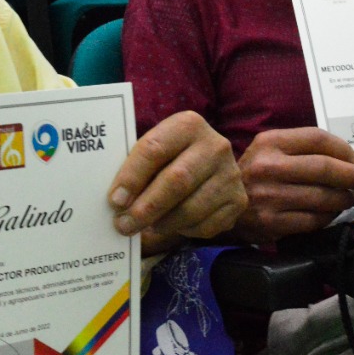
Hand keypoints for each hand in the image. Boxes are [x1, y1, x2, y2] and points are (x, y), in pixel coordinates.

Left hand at [108, 112, 245, 255]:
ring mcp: (231, 174)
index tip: (114, 200)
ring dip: (162, 223)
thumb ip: (137, 167)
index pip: (154, 149)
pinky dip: (184, 230)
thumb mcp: (155, 150)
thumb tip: (117, 201)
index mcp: (188, 125)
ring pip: (191, 208)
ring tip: (145, 227)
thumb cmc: (170, 158)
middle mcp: (215, 146)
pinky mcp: (238, 201)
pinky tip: (171, 225)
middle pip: (176, 180)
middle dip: (146, 207)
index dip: (132, 177)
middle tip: (123, 224)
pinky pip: (206, 225)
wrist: (210, 165)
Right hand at [234, 127, 353, 242]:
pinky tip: (329, 212)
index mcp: (270, 143)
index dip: (344, 149)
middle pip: (325, 168)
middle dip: (351, 175)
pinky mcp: (272, 222)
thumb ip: (302, 148)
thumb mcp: (269, 149)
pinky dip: (328, 216)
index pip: (318, 139)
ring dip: (344, 199)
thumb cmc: (255, 173)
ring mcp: (270, 196)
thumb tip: (347, 158)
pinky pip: (314, 220)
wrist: (220, 202)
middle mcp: (268, 167)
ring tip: (347, 198)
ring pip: (324, 197)